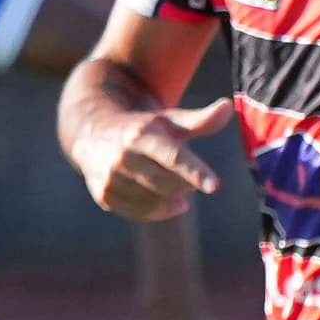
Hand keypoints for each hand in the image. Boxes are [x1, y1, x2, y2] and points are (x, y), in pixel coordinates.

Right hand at [75, 98, 233, 220]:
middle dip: (186, 186)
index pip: (173, 156)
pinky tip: (162, 199)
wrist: (92, 130)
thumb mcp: (169, 120)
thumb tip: (227, 106)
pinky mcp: (104, 194)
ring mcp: (111, 177)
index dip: (195, 172)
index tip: (214, 186)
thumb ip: (200, 120)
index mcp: (142, 134)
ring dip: (173, 201)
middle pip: (168, 184)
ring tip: (178, 191)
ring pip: (155, 202)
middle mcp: (123, 156)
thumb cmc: (143, 127)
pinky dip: (157, 210)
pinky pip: (140, 213)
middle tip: (191, 181)